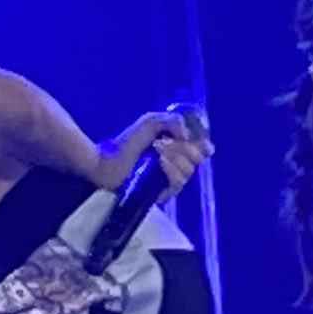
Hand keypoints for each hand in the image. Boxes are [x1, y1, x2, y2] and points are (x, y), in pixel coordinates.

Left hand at [98, 110, 213, 198]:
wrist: (109, 161)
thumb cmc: (127, 142)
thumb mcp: (151, 122)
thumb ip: (173, 120)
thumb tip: (188, 135)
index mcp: (177, 147)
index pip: (202, 148)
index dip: (203, 144)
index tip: (199, 139)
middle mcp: (177, 164)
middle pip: (198, 158)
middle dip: (184, 147)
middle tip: (165, 140)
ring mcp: (171, 179)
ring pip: (189, 170)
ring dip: (175, 156)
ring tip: (157, 148)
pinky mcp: (164, 193)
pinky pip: (178, 182)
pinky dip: (171, 169)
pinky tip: (161, 161)